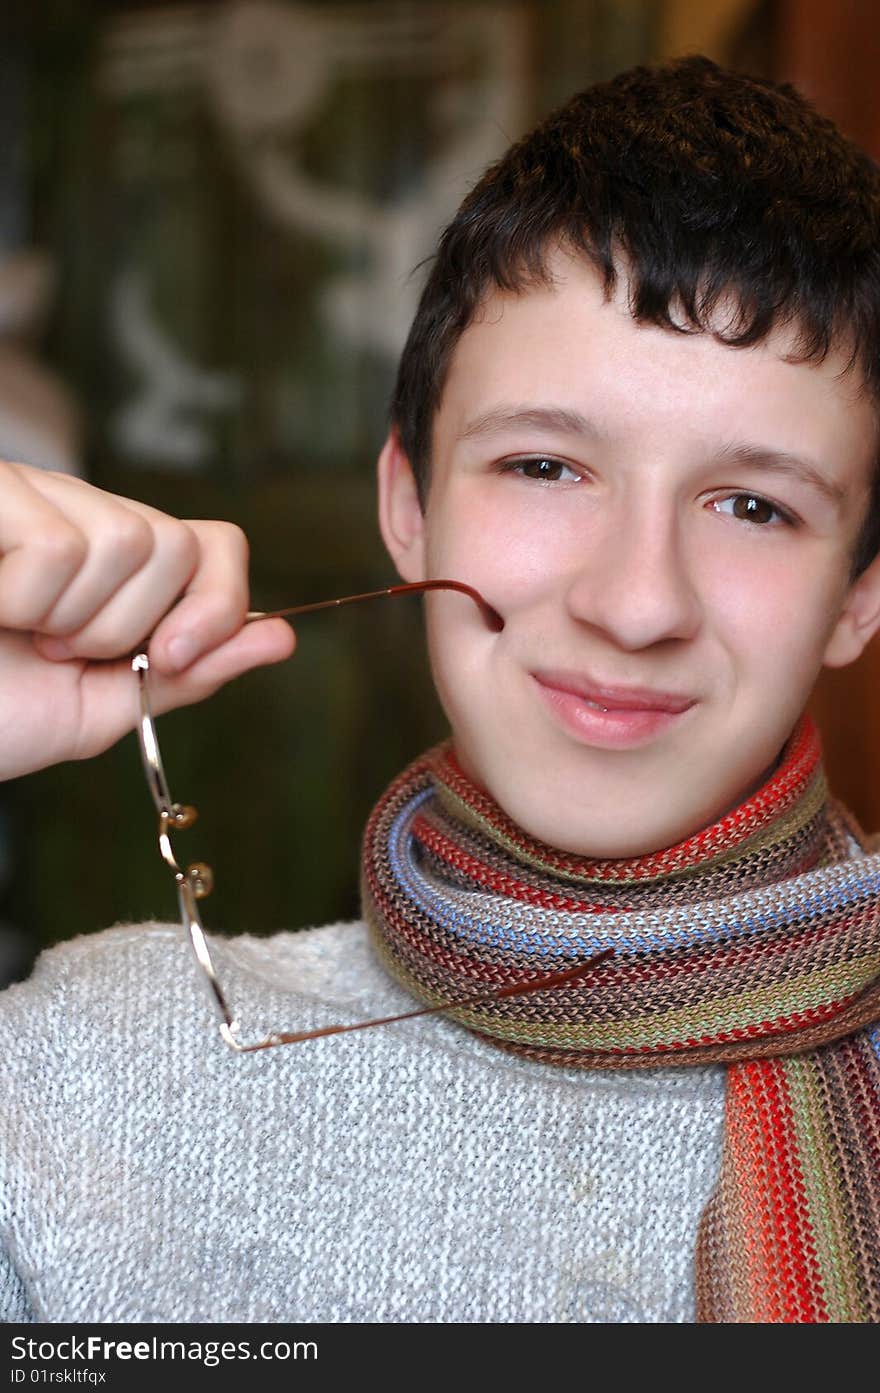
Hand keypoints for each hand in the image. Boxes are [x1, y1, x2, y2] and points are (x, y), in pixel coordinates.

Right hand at [0, 460, 294, 779]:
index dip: (214, 602)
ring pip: (129, 542)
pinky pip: (59, 545)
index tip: (170, 656)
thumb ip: (189, 672)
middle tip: (56, 646)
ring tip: (15, 628)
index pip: (215, 543)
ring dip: (70, 618)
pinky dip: (22, 600)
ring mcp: (34, 493)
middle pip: (176, 545)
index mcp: (120, 564)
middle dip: (126, 626)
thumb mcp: (103, 705)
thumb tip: (282, 636)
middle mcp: (83, 512)